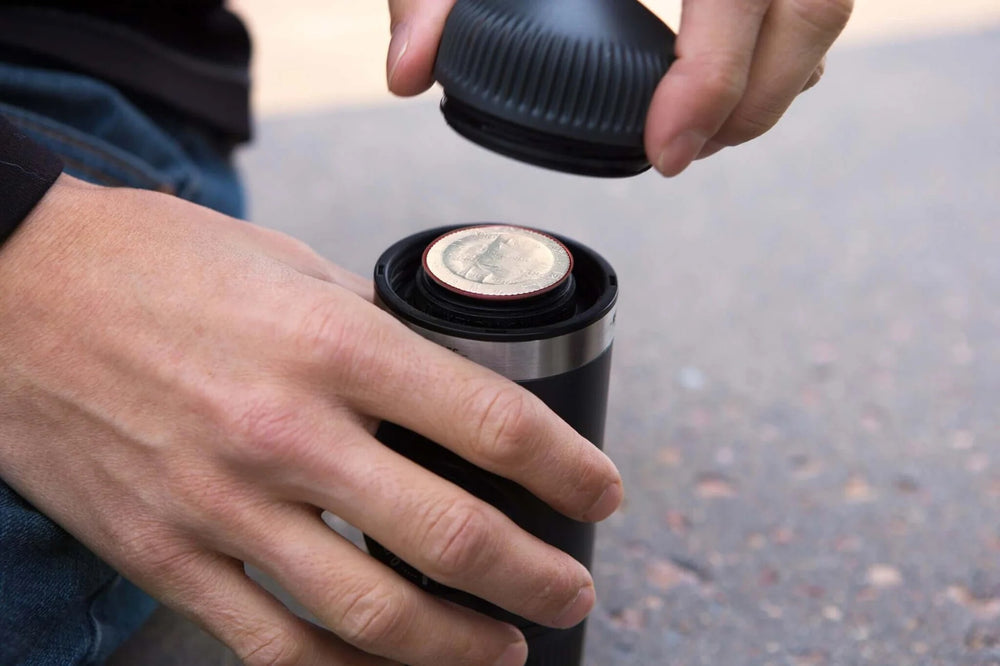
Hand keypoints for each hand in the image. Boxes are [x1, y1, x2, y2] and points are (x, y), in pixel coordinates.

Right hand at [0, 175, 622, 665]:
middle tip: (572, 587)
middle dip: (536, 576)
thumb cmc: (156, 264)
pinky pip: (274, 645)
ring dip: (459, 646)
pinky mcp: (168, 553)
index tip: (599, 491)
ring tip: (507, 648)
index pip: (492, 424)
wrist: (15, 290)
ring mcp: (223, 505)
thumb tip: (443, 376)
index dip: (568, 469)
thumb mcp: (288, 265)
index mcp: (333, 344)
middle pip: (451, 536)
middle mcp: (287, 432)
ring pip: (371, 614)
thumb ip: (373, 327)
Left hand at [386, 0, 851, 175]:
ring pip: (826, 0)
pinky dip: (782, 42)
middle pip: (814, 7)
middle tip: (680, 155)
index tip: (665, 151)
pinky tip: (724, 74)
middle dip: (755, 104)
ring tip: (703, 127)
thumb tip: (408, 71)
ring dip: (776, 79)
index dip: (713, 83)